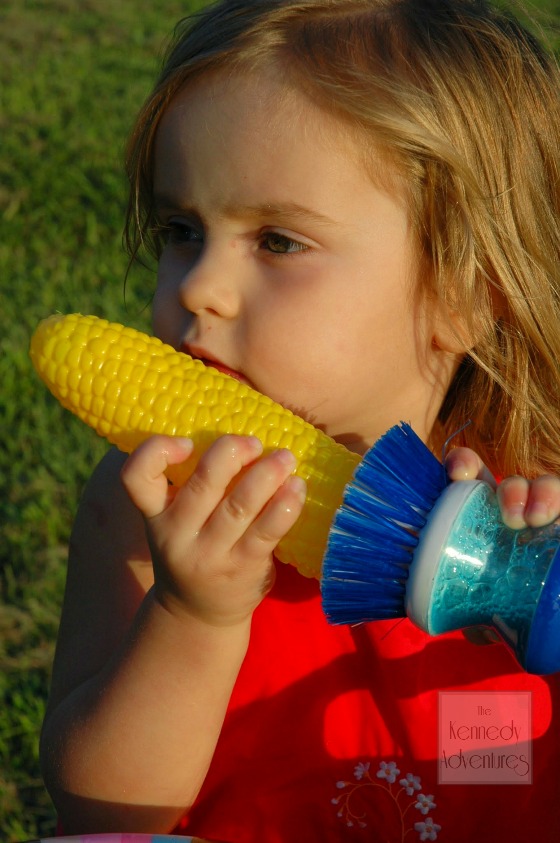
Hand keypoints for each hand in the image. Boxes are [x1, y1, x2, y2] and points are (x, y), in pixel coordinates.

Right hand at [121, 434, 305, 627]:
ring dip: (267, 474)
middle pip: (202, 484)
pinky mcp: (243, 567)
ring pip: (240, 505)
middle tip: (253, 442)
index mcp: (154, 514)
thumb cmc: (192, 549)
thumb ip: (190, 484)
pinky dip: (286, 505)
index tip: (187, 442)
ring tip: (286, 457)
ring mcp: (210, 554)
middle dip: (231, 453)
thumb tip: (235, 432)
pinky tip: (297, 488)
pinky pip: (267, 530)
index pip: (135, 477)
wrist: (199, 614)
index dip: (156, 450)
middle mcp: (177, 534)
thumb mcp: (174, 521)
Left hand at [444, 447, 559, 647]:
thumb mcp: (492, 612)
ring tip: (538, 519)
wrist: (552, 615)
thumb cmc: (512, 609)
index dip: (464, 464)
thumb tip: (478, 629)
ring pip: (547, 485)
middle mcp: (517, 509)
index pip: (472, 476)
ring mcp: (547, 513)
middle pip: (512, 483)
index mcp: (484, 516)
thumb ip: (480, 617)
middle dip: (512, 490)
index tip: (458, 473)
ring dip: (543, 493)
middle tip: (512, 518)